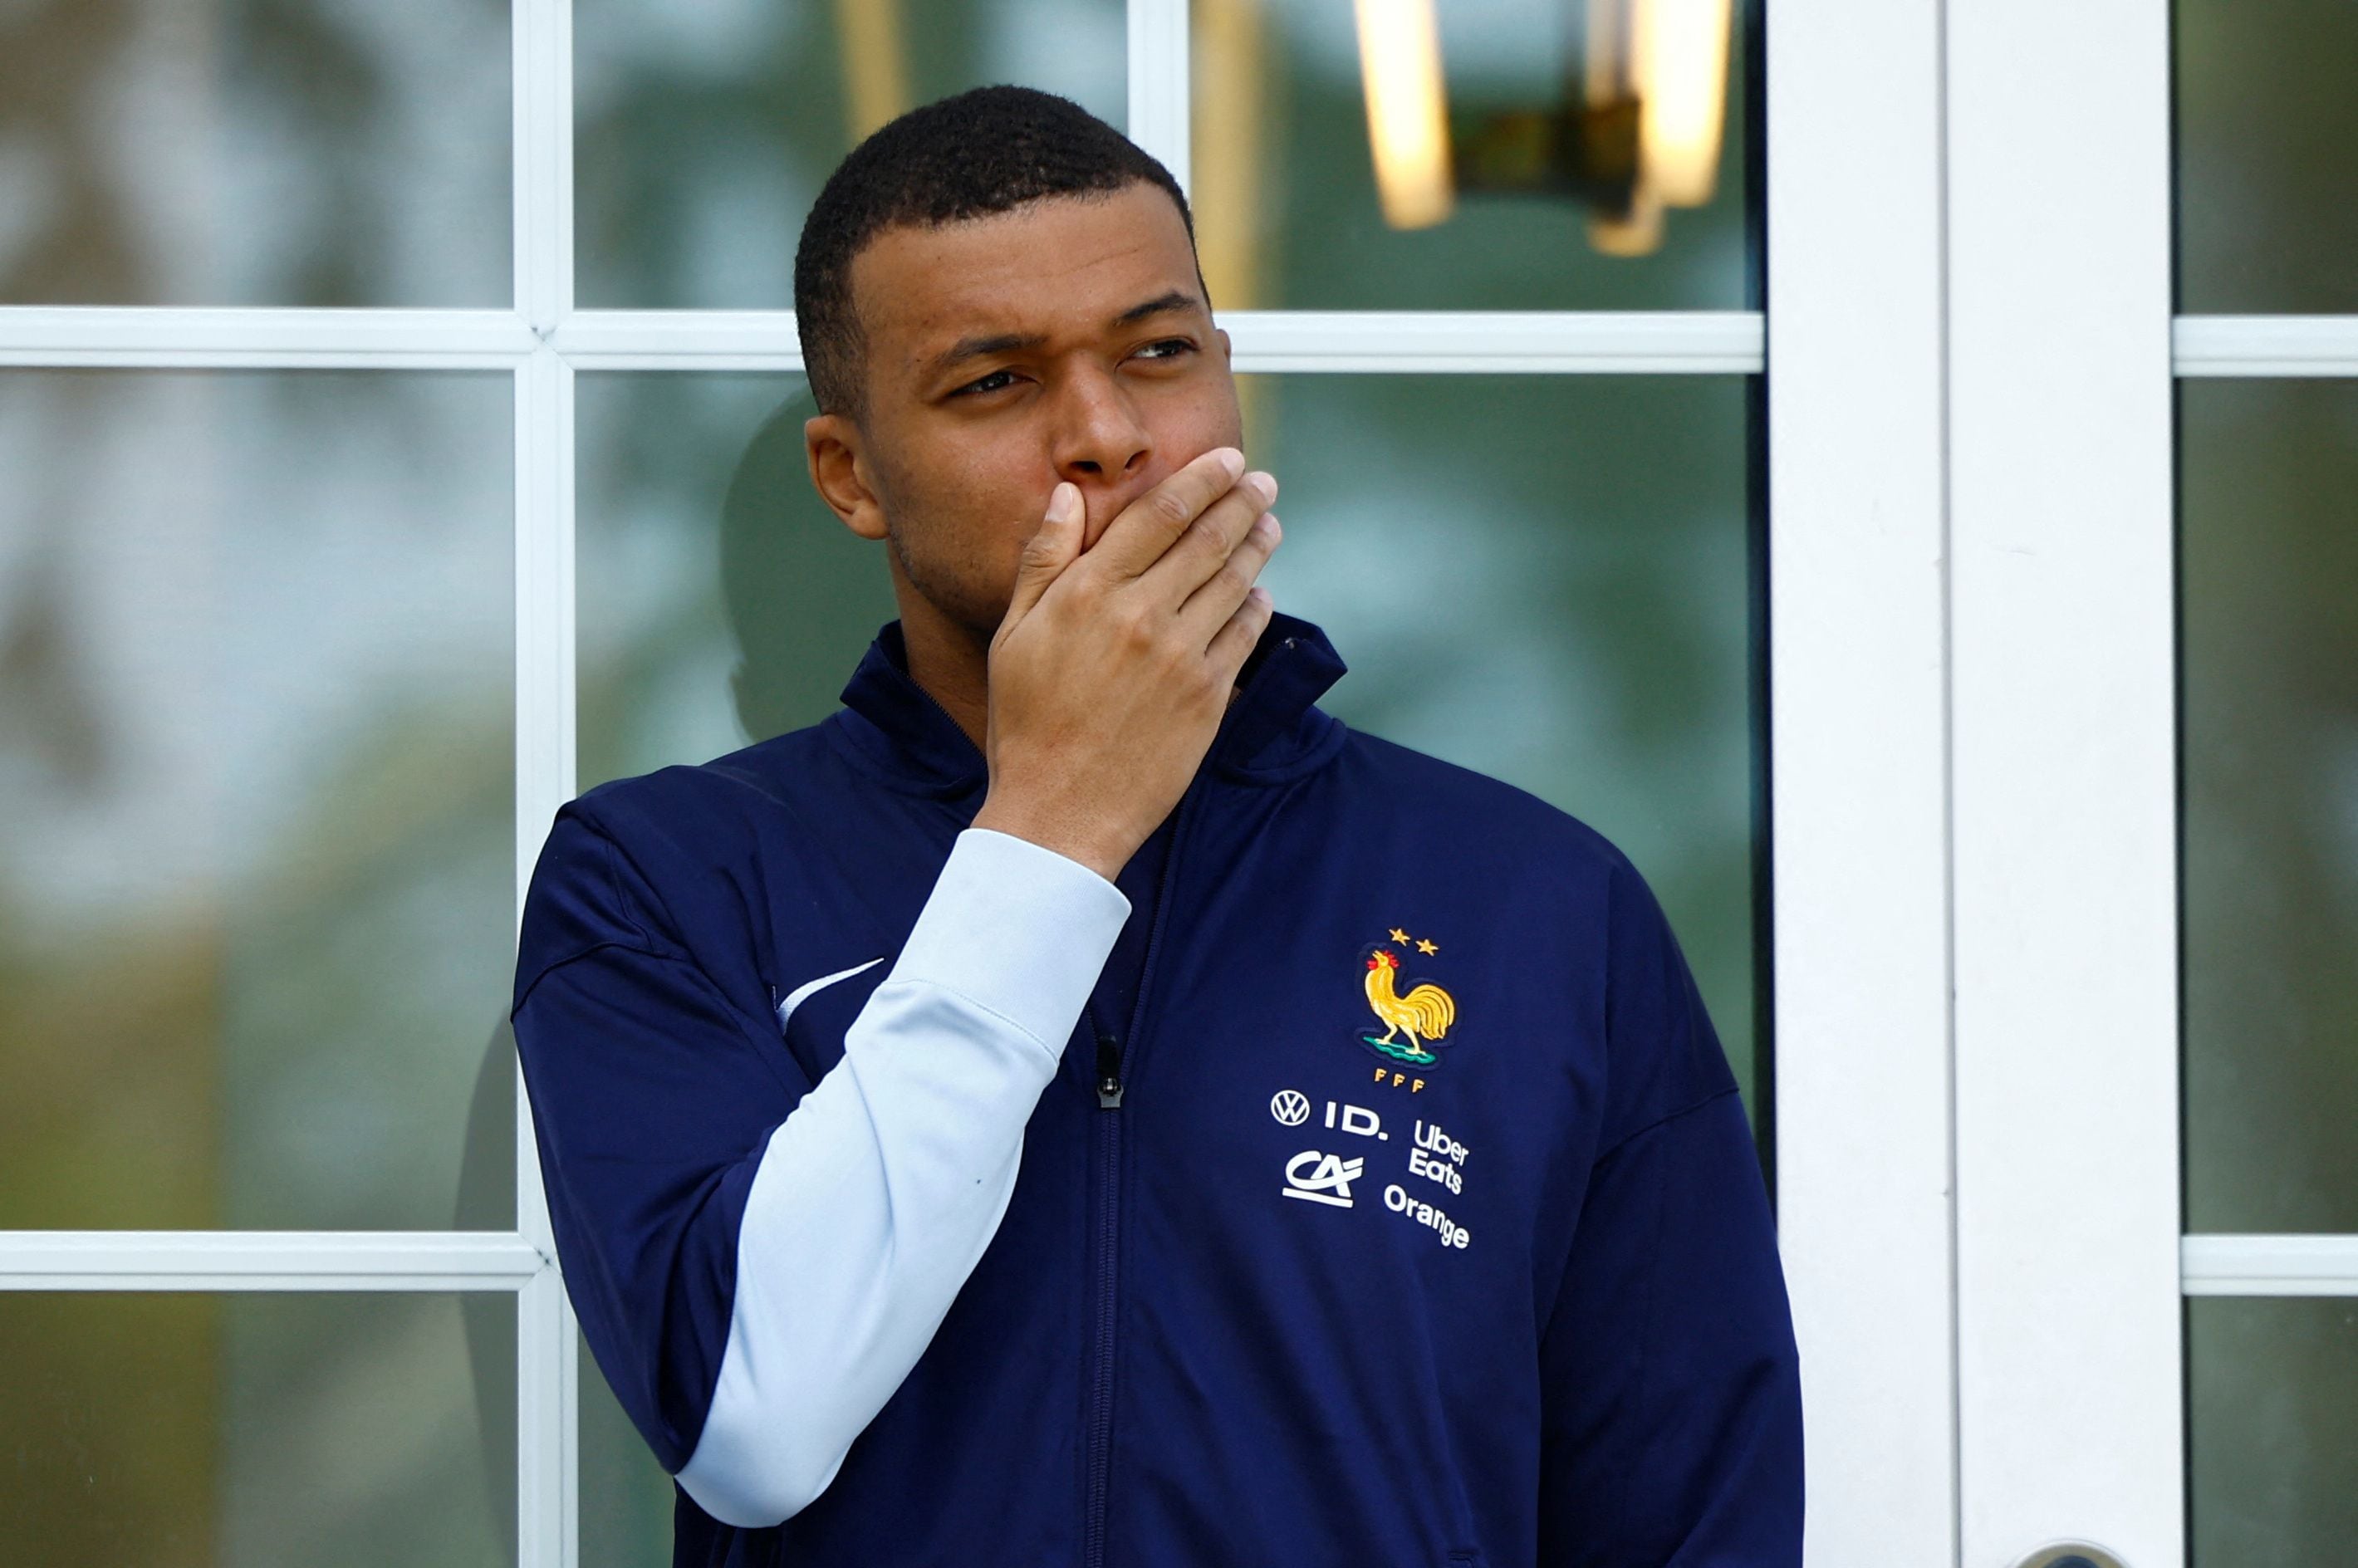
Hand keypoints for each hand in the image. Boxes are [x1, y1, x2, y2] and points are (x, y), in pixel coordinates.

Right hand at [970, 447, 1283, 881]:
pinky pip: (1243, 636)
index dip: (1201, 479)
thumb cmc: (1026, 723)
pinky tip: (1259, 592)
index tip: (1228, 459)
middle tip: (1261, 481)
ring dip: (1258, 545)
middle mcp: (1141, 616)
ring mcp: (1181, 658)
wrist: (1059, 813)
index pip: (1160, 513)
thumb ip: (1044, 559)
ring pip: (1235, 582)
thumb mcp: (1013, 635)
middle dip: (1242, 501)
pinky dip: (1256, 606)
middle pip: (1208, 539)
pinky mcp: (1208, 698)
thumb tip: (1068, 495)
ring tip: (1269, 523)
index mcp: (1089, 592)